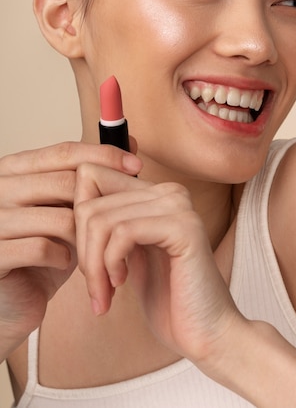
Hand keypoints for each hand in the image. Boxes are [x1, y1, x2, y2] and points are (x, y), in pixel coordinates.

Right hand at [0, 141, 140, 354]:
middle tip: (117, 225)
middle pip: (65, 184)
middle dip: (99, 206)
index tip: (137, 166)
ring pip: (59, 217)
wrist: (14, 299)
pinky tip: (64, 263)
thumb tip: (132, 141)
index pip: (65, 152)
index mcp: (15, 168)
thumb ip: (93, 175)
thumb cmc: (46, 249)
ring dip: (84, 237)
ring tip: (91, 248)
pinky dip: (62, 257)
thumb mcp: (70, 206)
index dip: (103, 156)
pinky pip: (40, 247)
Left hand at [74, 163, 241, 365]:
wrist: (207, 333)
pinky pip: (122, 233)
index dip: (76, 222)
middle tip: (96, 287)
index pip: (92, 178)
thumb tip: (73, 201)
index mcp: (156, 193)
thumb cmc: (167, 299)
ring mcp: (178, 206)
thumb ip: (108, 225)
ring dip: (94, 265)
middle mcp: (169, 191)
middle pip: (90, 203)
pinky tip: (121, 284)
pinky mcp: (183, 227)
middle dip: (82, 251)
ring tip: (105, 292)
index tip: (89, 261)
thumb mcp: (128, 255)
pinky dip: (110, 264)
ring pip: (101, 219)